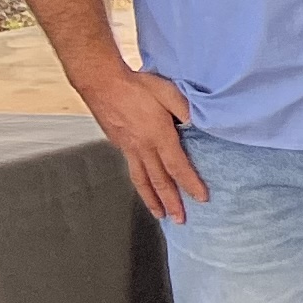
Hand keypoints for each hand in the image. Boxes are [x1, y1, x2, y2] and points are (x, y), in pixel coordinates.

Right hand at [75, 63, 208, 223]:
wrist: (101, 82)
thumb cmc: (136, 85)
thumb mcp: (169, 92)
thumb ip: (186, 111)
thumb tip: (200, 125)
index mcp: (159, 135)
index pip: (178, 166)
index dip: (190, 184)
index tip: (201, 199)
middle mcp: (143, 147)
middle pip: (160, 181)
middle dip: (171, 202)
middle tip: (180, 220)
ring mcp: (129, 148)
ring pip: (142, 180)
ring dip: (152, 200)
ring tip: (160, 214)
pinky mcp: (120, 144)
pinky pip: (133, 170)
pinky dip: (140, 184)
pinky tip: (145, 188)